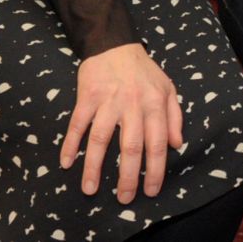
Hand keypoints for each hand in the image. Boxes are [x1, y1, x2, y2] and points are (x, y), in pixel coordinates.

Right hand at [59, 43, 183, 202]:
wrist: (113, 43)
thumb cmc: (143, 71)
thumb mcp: (168, 88)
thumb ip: (175, 116)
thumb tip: (176, 144)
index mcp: (154, 104)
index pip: (157, 143)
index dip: (155, 170)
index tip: (151, 191)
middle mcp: (132, 104)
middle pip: (130, 146)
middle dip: (128, 177)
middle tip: (124, 199)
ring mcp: (108, 100)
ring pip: (101, 138)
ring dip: (94, 166)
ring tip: (90, 190)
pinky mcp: (87, 96)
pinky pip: (77, 124)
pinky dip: (71, 144)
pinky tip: (66, 162)